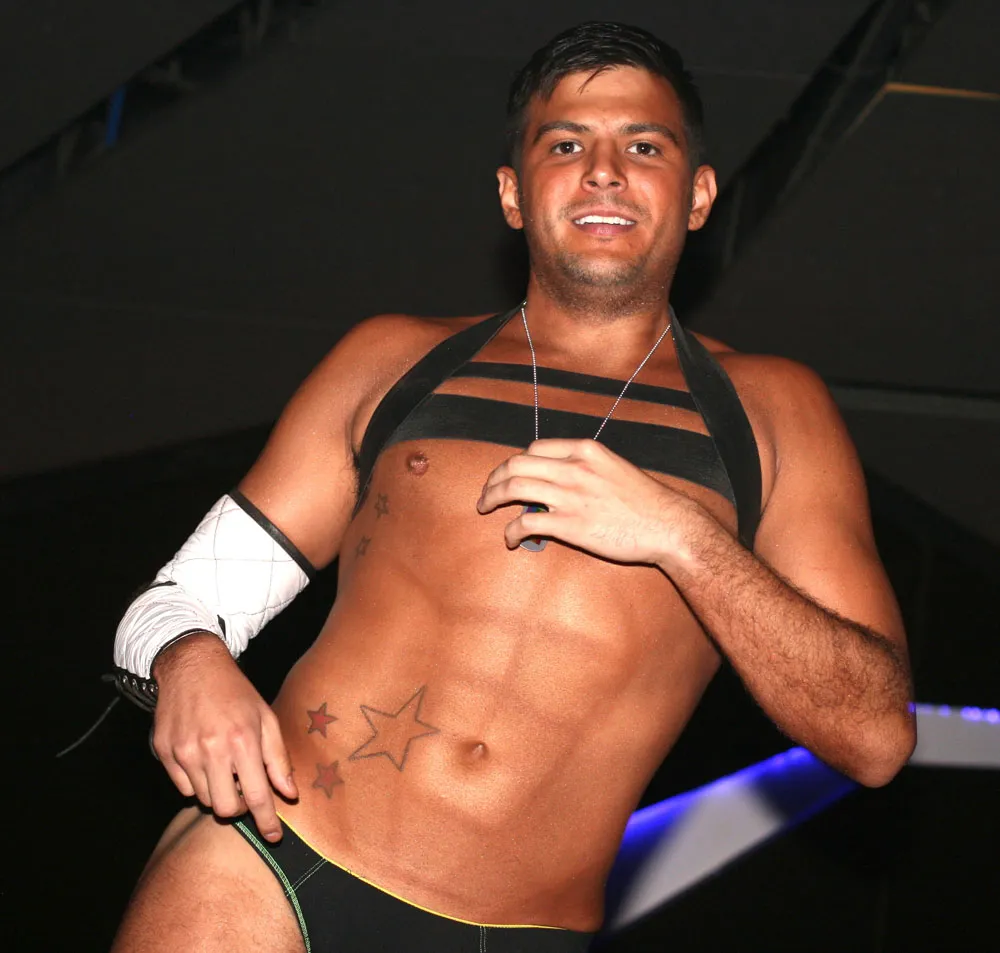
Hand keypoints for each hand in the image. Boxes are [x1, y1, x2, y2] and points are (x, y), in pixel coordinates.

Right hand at [150, 633, 297, 841]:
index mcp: (242, 740)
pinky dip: (198, 782)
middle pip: (225, 809)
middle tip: (244, 790)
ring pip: (204, 799)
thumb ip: (278, 758)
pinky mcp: (164, 752)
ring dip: (218, 791)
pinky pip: (183, 787)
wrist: (193, 666)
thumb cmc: (235, 692)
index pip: (257, 796)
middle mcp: (211, 749)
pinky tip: (204, 758)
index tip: (274, 837)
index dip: (266, 821)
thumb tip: (289, 793)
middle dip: (239, 808)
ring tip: (224, 766)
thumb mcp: (266, 718)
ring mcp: (184, 752)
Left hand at [477, 439, 697, 563]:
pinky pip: (525, 522)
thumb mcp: (615, 468)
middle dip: (494, 478)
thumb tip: (558, 480)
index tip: (507, 475)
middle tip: (487, 492)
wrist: (669, 526)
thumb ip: (585, 469)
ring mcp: (570, 495)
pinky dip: (510, 530)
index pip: (535, 448)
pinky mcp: (570, 525)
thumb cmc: (646, 502)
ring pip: (514, 488)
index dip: (515, 462)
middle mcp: (574, 468)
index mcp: (585, 450)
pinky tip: (510, 539)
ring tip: (485, 508)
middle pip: (516, 464)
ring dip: (492, 498)